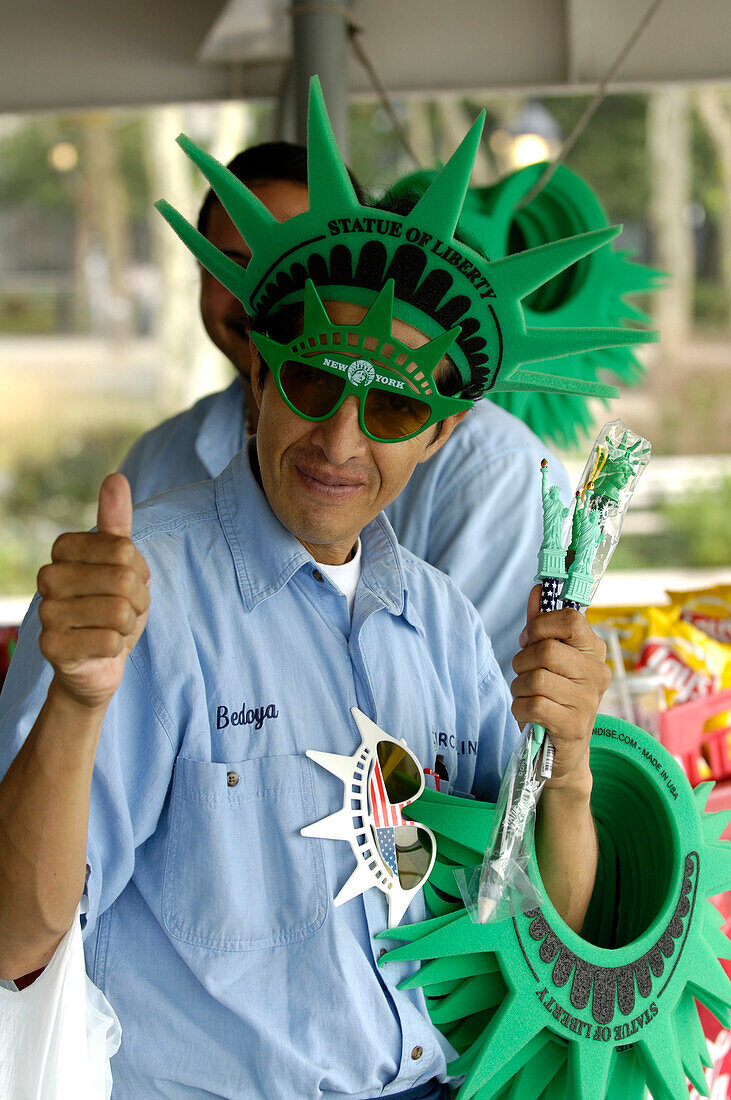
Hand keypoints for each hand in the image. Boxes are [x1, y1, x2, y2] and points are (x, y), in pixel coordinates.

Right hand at [37, 474, 149, 710]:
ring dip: (129, 625)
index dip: (138, 569)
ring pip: (117, 611)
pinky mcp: (50, 647)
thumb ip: (116, 522)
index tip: (130, 581)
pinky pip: (108, 640)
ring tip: (115, 628)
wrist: (97, 663)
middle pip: (121, 579)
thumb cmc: (112, 606)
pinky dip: (117, 646)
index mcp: (64, 550)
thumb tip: (115, 478)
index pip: (122, 547)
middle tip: (127, 610)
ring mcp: (46, 613)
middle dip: (138, 600)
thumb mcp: (122, 564)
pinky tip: (103, 648)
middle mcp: (47, 577)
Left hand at [511, 584, 610, 789]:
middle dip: (522, 661)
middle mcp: (597, 673)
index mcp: (593, 650)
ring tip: (527, 695)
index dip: (540, 625)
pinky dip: (519, 708)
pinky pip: (532, 705)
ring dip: (518, 687)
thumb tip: (538, 589)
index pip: (570, 618)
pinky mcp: (573, 726)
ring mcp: (588, 701)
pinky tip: (528, 714)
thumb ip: (543, 625)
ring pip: (534, 679)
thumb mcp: (549, 659)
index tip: (529, 639)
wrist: (564, 752)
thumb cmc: (554, 696)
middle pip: (545, 650)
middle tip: (524, 672)